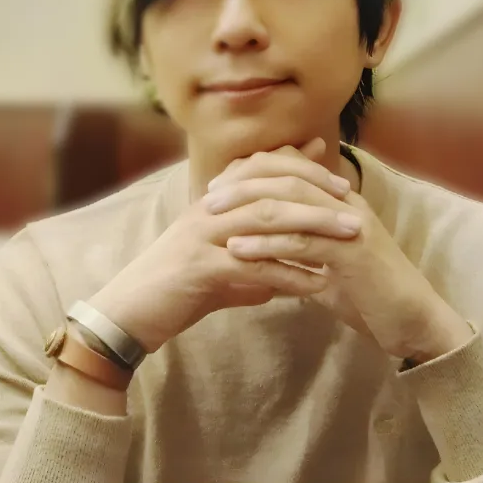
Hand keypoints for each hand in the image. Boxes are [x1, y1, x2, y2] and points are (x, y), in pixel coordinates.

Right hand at [87, 147, 354, 354]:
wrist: (129, 313)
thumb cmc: (176, 287)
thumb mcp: (217, 263)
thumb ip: (253, 258)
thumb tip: (290, 269)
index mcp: (214, 202)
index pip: (261, 169)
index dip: (301, 169)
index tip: (338, 178)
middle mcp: (209, 210)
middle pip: (270, 189)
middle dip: (316, 192)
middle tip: (353, 200)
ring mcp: (203, 236)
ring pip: (267, 220)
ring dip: (313, 226)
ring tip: (350, 236)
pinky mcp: (200, 268)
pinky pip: (254, 267)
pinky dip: (291, 275)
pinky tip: (318, 285)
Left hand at [205, 139, 472, 362]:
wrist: (414, 321)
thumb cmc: (371, 293)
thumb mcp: (332, 262)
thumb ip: (304, 247)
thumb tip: (271, 246)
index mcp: (339, 201)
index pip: (292, 169)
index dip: (254, 172)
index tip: (220, 184)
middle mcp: (344, 204)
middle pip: (286, 177)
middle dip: (243, 183)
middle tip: (208, 196)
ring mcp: (349, 225)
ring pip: (290, 203)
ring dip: (246, 208)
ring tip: (212, 217)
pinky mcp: (351, 253)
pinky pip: (300, 242)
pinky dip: (264, 243)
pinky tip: (237, 250)